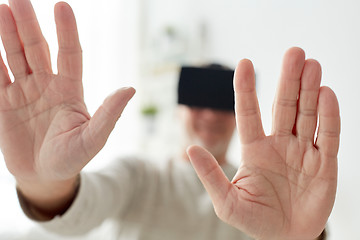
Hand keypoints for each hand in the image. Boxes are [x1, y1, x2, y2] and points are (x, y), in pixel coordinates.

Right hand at [0, 0, 133, 194]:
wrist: (46, 176)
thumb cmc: (72, 158)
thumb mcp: (93, 138)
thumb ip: (108, 114)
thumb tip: (130, 89)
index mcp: (70, 90)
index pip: (69, 54)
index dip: (66, 31)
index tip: (62, 6)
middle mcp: (47, 85)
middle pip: (37, 48)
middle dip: (28, 24)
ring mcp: (24, 92)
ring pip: (15, 56)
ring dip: (7, 34)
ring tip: (2, 8)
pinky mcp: (4, 103)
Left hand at [187, 47, 339, 239]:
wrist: (286, 239)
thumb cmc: (254, 220)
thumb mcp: (226, 202)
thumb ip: (210, 175)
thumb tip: (190, 149)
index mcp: (254, 149)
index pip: (248, 113)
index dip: (246, 89)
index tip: (243, 62)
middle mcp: (279, 144)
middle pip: (283, 106)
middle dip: (288, 80)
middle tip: (294, 53)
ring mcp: (303, 152)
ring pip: (307, 114)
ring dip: (310, 90)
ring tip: (311, 65)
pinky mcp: (324, 164)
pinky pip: (328, 136)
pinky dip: (328, 116)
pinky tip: (326, 94)